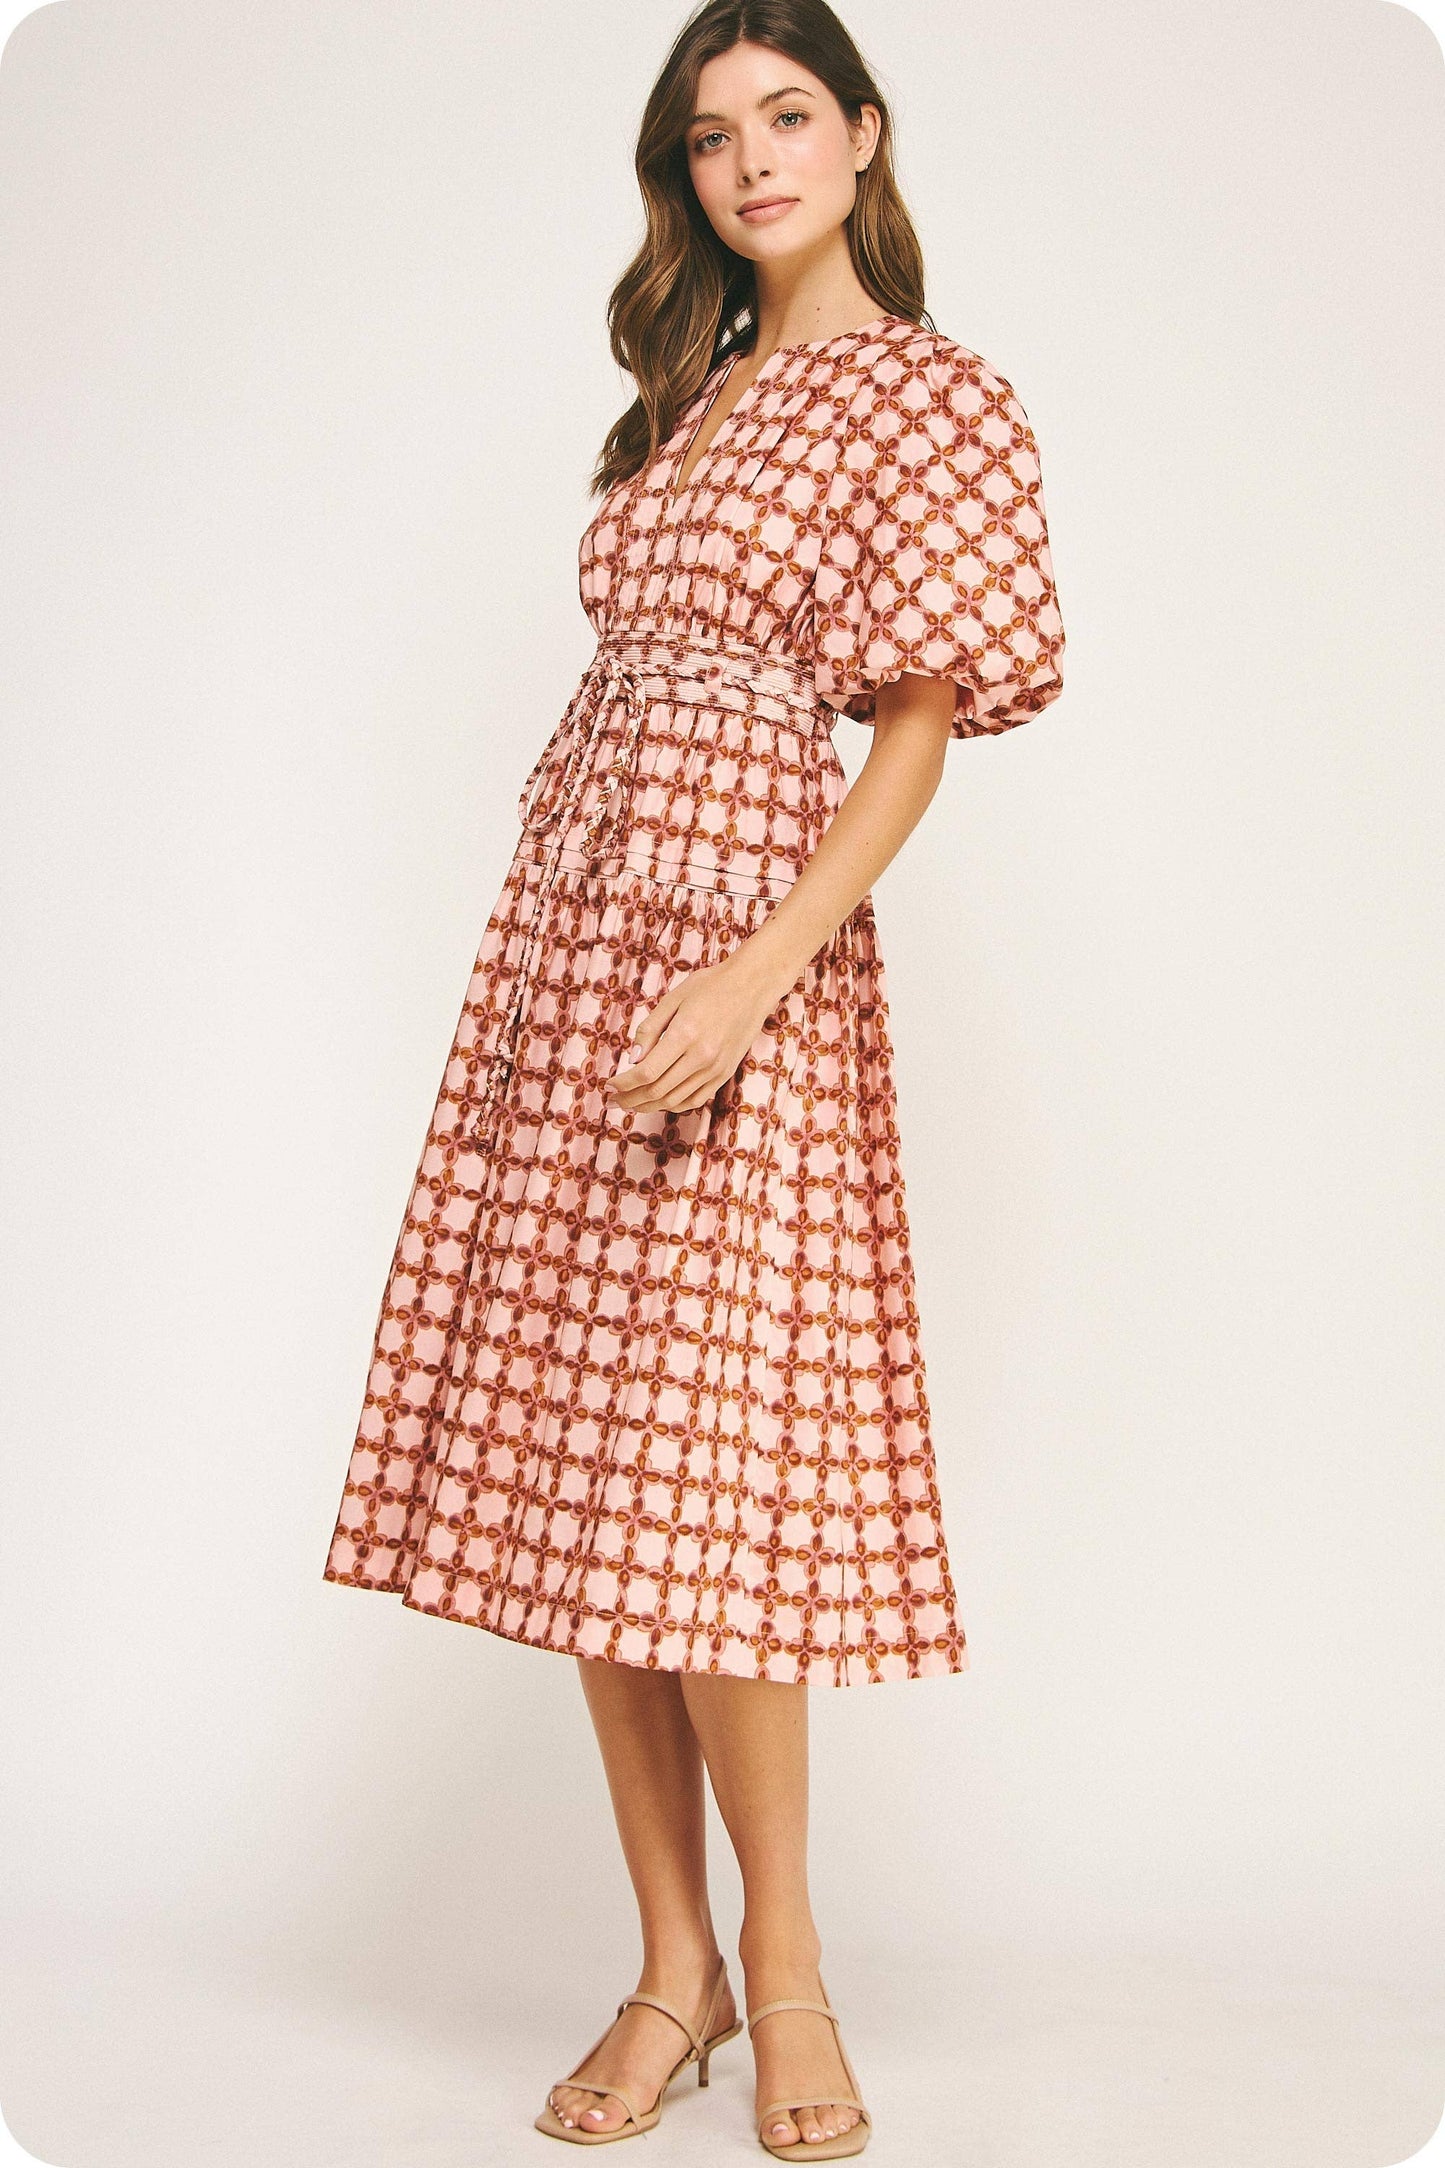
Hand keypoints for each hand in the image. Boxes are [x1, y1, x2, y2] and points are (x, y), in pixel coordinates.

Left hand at [604, 954, 782, 1114]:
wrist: (753, 986)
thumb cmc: (711, 986)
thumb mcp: (673, 998)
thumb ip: (650, 1030)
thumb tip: (632, 1059)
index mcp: (685, 1034)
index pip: (646, 1072)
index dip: (623, 1084)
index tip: (608, 1085)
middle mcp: (702, 1057)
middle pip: (658, 1091)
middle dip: (630, 1099)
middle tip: (613, 1100)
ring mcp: (716, 1069)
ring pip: (675, 1100)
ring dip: (648, 1106)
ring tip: (630, 1104)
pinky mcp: (725, 1074)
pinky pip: (695, 1099)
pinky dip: (674, 1105)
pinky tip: (659, 1101)